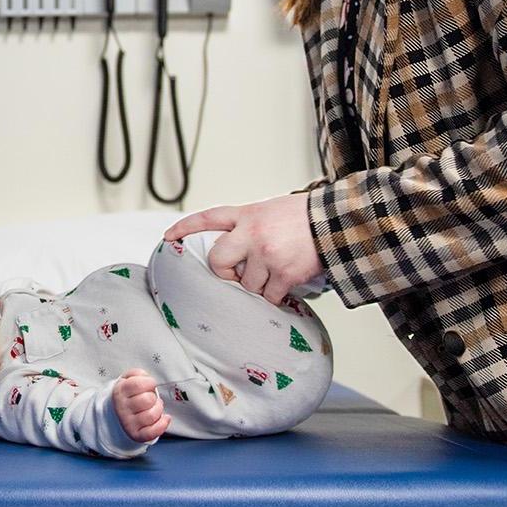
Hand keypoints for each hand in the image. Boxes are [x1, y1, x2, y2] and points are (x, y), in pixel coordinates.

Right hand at [113, 369, 169, 443]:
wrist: (116, 414)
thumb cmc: (128, 395)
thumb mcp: (127, 379)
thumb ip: (137, 373)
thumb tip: (146, 377)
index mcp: (120, 391)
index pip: (140, 384)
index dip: (149, 383)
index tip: (148, 385)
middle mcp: (122, 408)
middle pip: (148, 399)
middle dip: (153, 397)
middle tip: (150, 398)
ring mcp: (128, 423)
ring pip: (152, 415)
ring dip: (158, 410)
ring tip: (154, 407)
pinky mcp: (136, 435)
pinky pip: (152, 432)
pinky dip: (162, 424)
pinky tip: (164, 418)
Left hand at [167, 194, 321, 306]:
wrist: (338, 222)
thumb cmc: (306, 217)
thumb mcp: (271, 210)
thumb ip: (250, 225)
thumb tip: (236, 248)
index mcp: (247, 214)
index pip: (207, 218)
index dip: (185, 228)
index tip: (168, 237)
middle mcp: (252, 233)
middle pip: (218, 261)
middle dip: (225, 272)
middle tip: (238, 273)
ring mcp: (266, 254)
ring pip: (246, 283)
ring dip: (259, 284)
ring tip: (277, 270)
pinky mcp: (283, 273)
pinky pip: (269, 296)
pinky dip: (276, 296)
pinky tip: (286, 283)